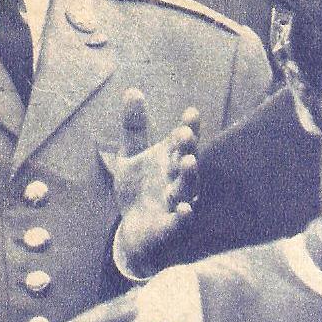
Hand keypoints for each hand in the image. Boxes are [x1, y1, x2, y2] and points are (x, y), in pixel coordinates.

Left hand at [113, 88, 199, 279]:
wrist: (134, 231)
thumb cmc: (138, 191)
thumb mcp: (130, 156)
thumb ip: (134, 127)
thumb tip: (132, 90)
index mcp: (170, 161)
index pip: (181, 142)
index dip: (188, 128)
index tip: (191, 112)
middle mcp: (176, 181)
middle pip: (186, 163)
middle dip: (187, 148)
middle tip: (185, 133)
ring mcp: (175, 204)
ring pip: (186, 190)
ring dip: (190, 176)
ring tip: (190, 161)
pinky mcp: (169, 228)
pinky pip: (179, 223)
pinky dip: (183, 217)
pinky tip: (185, 208)